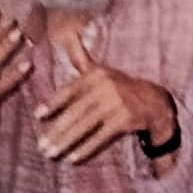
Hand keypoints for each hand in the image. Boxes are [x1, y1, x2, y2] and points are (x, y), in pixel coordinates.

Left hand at [34, 29, 175, 164]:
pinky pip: (101, 136)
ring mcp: (116, 104)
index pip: (69, 91)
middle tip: (41, 146)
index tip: (38, 117)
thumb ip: (82, 57)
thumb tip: (67, 34)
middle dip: (56, 131)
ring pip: (85, 126)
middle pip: (74, 112)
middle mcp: (106, 87)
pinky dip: (86, 148)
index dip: (53, 104)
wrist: (155, 101)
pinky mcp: (125, 119)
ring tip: (51, 154)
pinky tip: (73, 158)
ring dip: (66, 142)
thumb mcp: (102, 70)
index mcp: (96, 75)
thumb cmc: (121, 87)